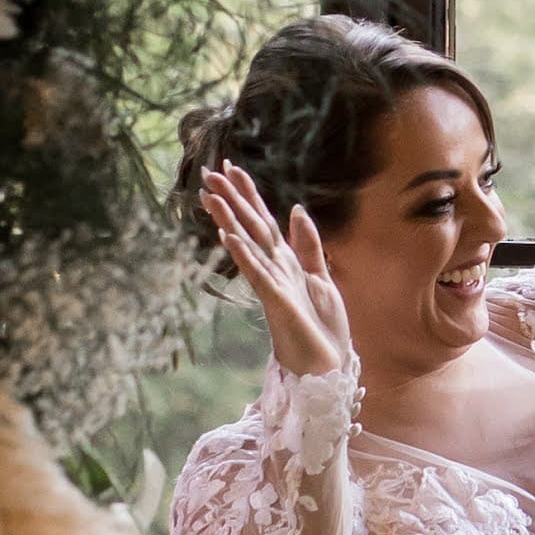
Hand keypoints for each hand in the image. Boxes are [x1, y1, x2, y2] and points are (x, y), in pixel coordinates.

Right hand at [199, 160, 353, 387]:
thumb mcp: (321, 278)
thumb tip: (296, 209)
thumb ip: (308, 245)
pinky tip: (228, 236)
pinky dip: (244, 254)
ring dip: (229, 219)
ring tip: (209, 196)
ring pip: (248, 244)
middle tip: (207, 172)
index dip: (248, 194)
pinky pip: (257, 274)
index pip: (263, 220)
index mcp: (285, 262)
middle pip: (250, 226)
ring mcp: (272, 284)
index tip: (230, 167)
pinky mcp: (277, 302)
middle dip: (231, 199)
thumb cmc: (323, 328)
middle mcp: (274, 269)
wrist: (328, 367)